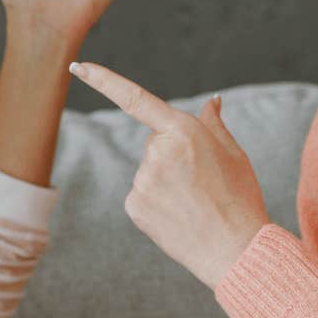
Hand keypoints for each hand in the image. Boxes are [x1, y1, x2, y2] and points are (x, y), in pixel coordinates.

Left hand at [67, 62, 270, 287]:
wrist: (236, 250)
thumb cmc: (240, 199)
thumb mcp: (234, 153)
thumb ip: (213, 124)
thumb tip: (211, 101)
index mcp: (183, 130)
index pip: (134, 98)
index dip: (103, 80)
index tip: (77, 67)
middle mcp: (157, 152)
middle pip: (154, 143)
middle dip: (172, 155)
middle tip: (202, 181)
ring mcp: (143, 180)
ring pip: (148, 171)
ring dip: (166, 181)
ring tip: (194, 202)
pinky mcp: (135, 206)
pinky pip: (142, 195)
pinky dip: (157, 202)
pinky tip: (179, 216)